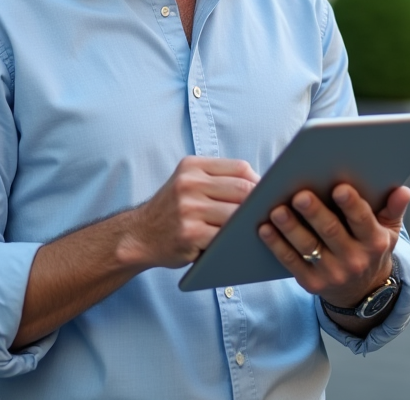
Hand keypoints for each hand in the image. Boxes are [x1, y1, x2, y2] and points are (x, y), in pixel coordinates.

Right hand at [123, 156, 258, 268]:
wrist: (138, 235)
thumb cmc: (173, 210)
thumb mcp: (189, 183)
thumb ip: (218, 180)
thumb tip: (264, 186)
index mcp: (192, 166)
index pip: (240, 168)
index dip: (260, 182)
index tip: (269, 195)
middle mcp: (189, 184)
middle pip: (242, 189)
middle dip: (259, 203)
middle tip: (271, 214)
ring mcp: (188, 209)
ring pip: (237, 213)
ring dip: (250, 223)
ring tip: (260, 228)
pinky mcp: (190, 233)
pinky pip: (225, 236)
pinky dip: (237, 240)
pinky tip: (242, 242)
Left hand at [258, 184, 409, 309]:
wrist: (362, 291)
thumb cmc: (372, 247)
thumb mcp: (388, 230)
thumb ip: (393, 208)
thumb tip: (404, 190)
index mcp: (375, 242)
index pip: (363, 221)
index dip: (351, 205)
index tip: (340, 187)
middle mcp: (355, 260)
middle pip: (331, 233)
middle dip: (315, 213)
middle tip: (300, 195)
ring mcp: (332, 274)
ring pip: (308, 247)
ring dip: (290, 228)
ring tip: (277, 209)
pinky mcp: (312, 284)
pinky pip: (291, 262)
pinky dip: (277, 245)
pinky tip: (264, 228)